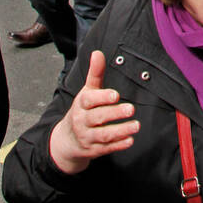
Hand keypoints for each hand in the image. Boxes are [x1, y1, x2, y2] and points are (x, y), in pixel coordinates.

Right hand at [48, 51, 138, 174]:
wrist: (67, 140)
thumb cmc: (82, 111)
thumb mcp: (87, 92)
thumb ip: (95, 74)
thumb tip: (98, 53)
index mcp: (81, 104)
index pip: (89, 100)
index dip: (102, 97)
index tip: (115, 95)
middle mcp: (82, 121)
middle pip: (97, 117)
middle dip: (114, 114)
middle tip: (130, 109)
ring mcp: (87, 137)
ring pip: (103, 135)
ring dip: (120, 131)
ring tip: (136, 125)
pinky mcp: (93, 150)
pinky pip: (106, 148)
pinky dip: (118, 145)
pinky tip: (130, 140)